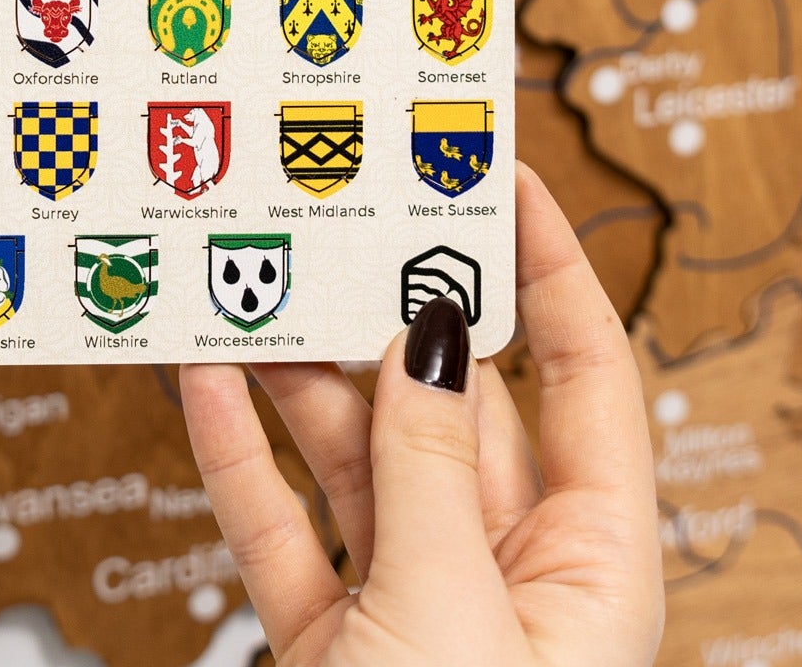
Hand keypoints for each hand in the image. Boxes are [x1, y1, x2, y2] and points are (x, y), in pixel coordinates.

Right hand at [182, 166, 662, 666]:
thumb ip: (429, 467)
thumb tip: (428, 337)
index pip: (586, 381)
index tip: (506, 181)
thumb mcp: (452, 608)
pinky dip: (242, 457)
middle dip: (392, 318)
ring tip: (254, 295)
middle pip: (452, 407)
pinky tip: (210, 384)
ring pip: (358, 458)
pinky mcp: (329, 641)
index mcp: (590, 569)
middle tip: (346, 228)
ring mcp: (412, 605)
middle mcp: (506, 576)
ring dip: (301, 380)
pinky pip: (284, 528)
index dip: (552, 273)